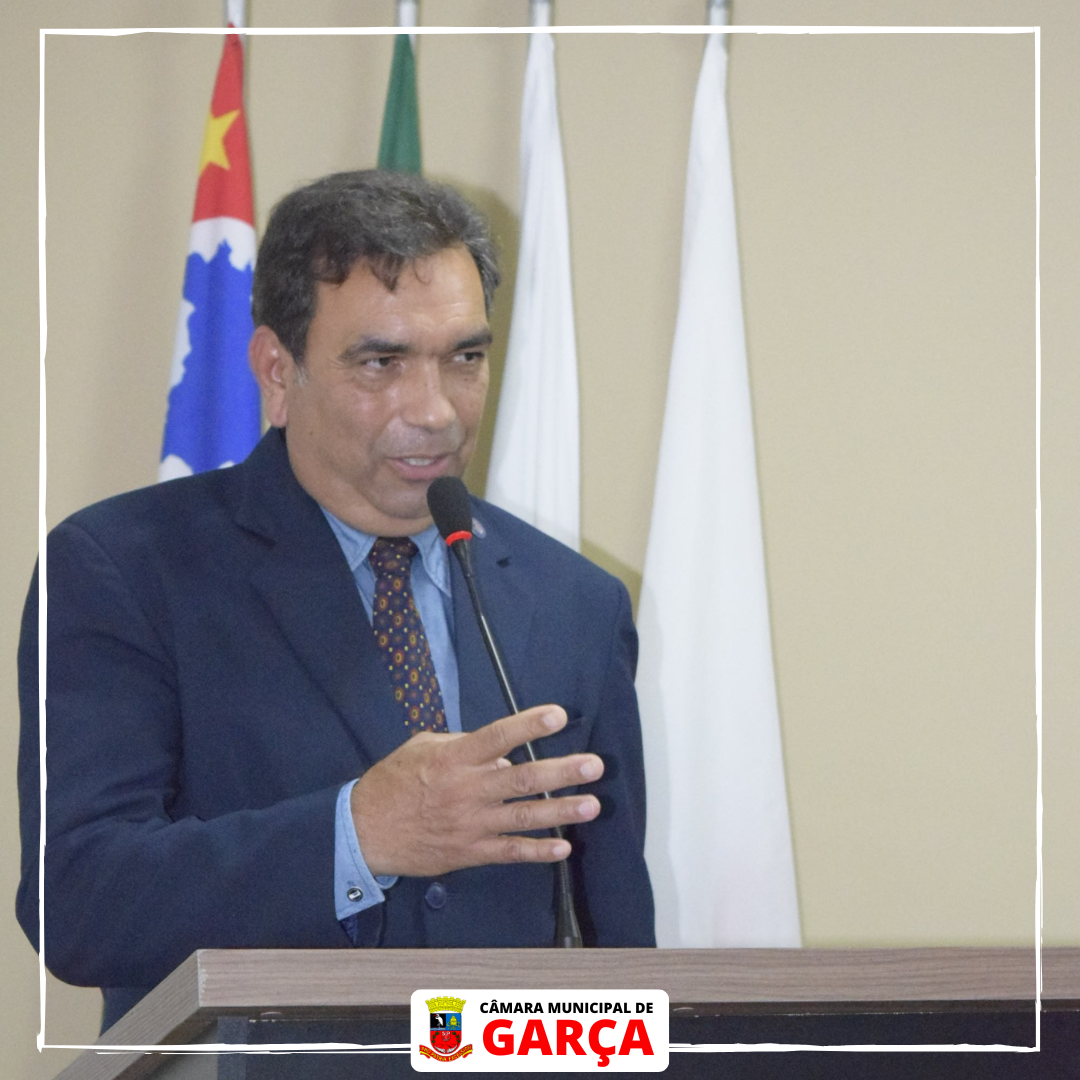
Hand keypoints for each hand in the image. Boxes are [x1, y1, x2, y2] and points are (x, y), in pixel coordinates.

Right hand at [350, 705, 602, 877]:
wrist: (364, 830)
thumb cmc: (394, 781)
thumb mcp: (423, 747)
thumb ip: (462, 744)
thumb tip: (500, 754)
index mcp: (454, 758)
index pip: (497, 737)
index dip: (529, 726)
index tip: (558, 716)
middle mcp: (467, 790)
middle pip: (522, 779)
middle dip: (562, 772)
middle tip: (594, 766)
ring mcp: (470, 824)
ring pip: (523, 817)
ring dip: (561, 811)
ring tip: (592, 805)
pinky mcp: (469, 852)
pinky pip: (509, 852)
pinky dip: (537, 852)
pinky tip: (563, 848)